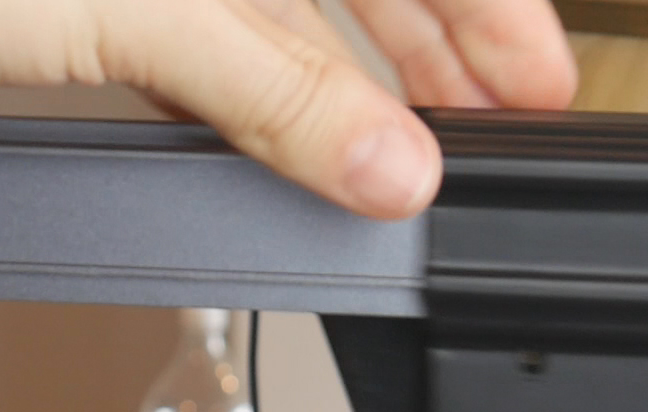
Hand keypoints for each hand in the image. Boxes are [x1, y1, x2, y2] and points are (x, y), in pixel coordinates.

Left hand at [0, 0, 577, 218]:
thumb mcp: (148, 6)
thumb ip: (283, 88)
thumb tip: (392, 160)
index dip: (486, 8)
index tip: (536, 82)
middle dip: (434, 53)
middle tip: (487, 132)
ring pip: (296, 22)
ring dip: (354, 93)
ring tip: (407, 158)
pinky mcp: (111, 5)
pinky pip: (225, 57)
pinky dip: (269, 107)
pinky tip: (299, 147)